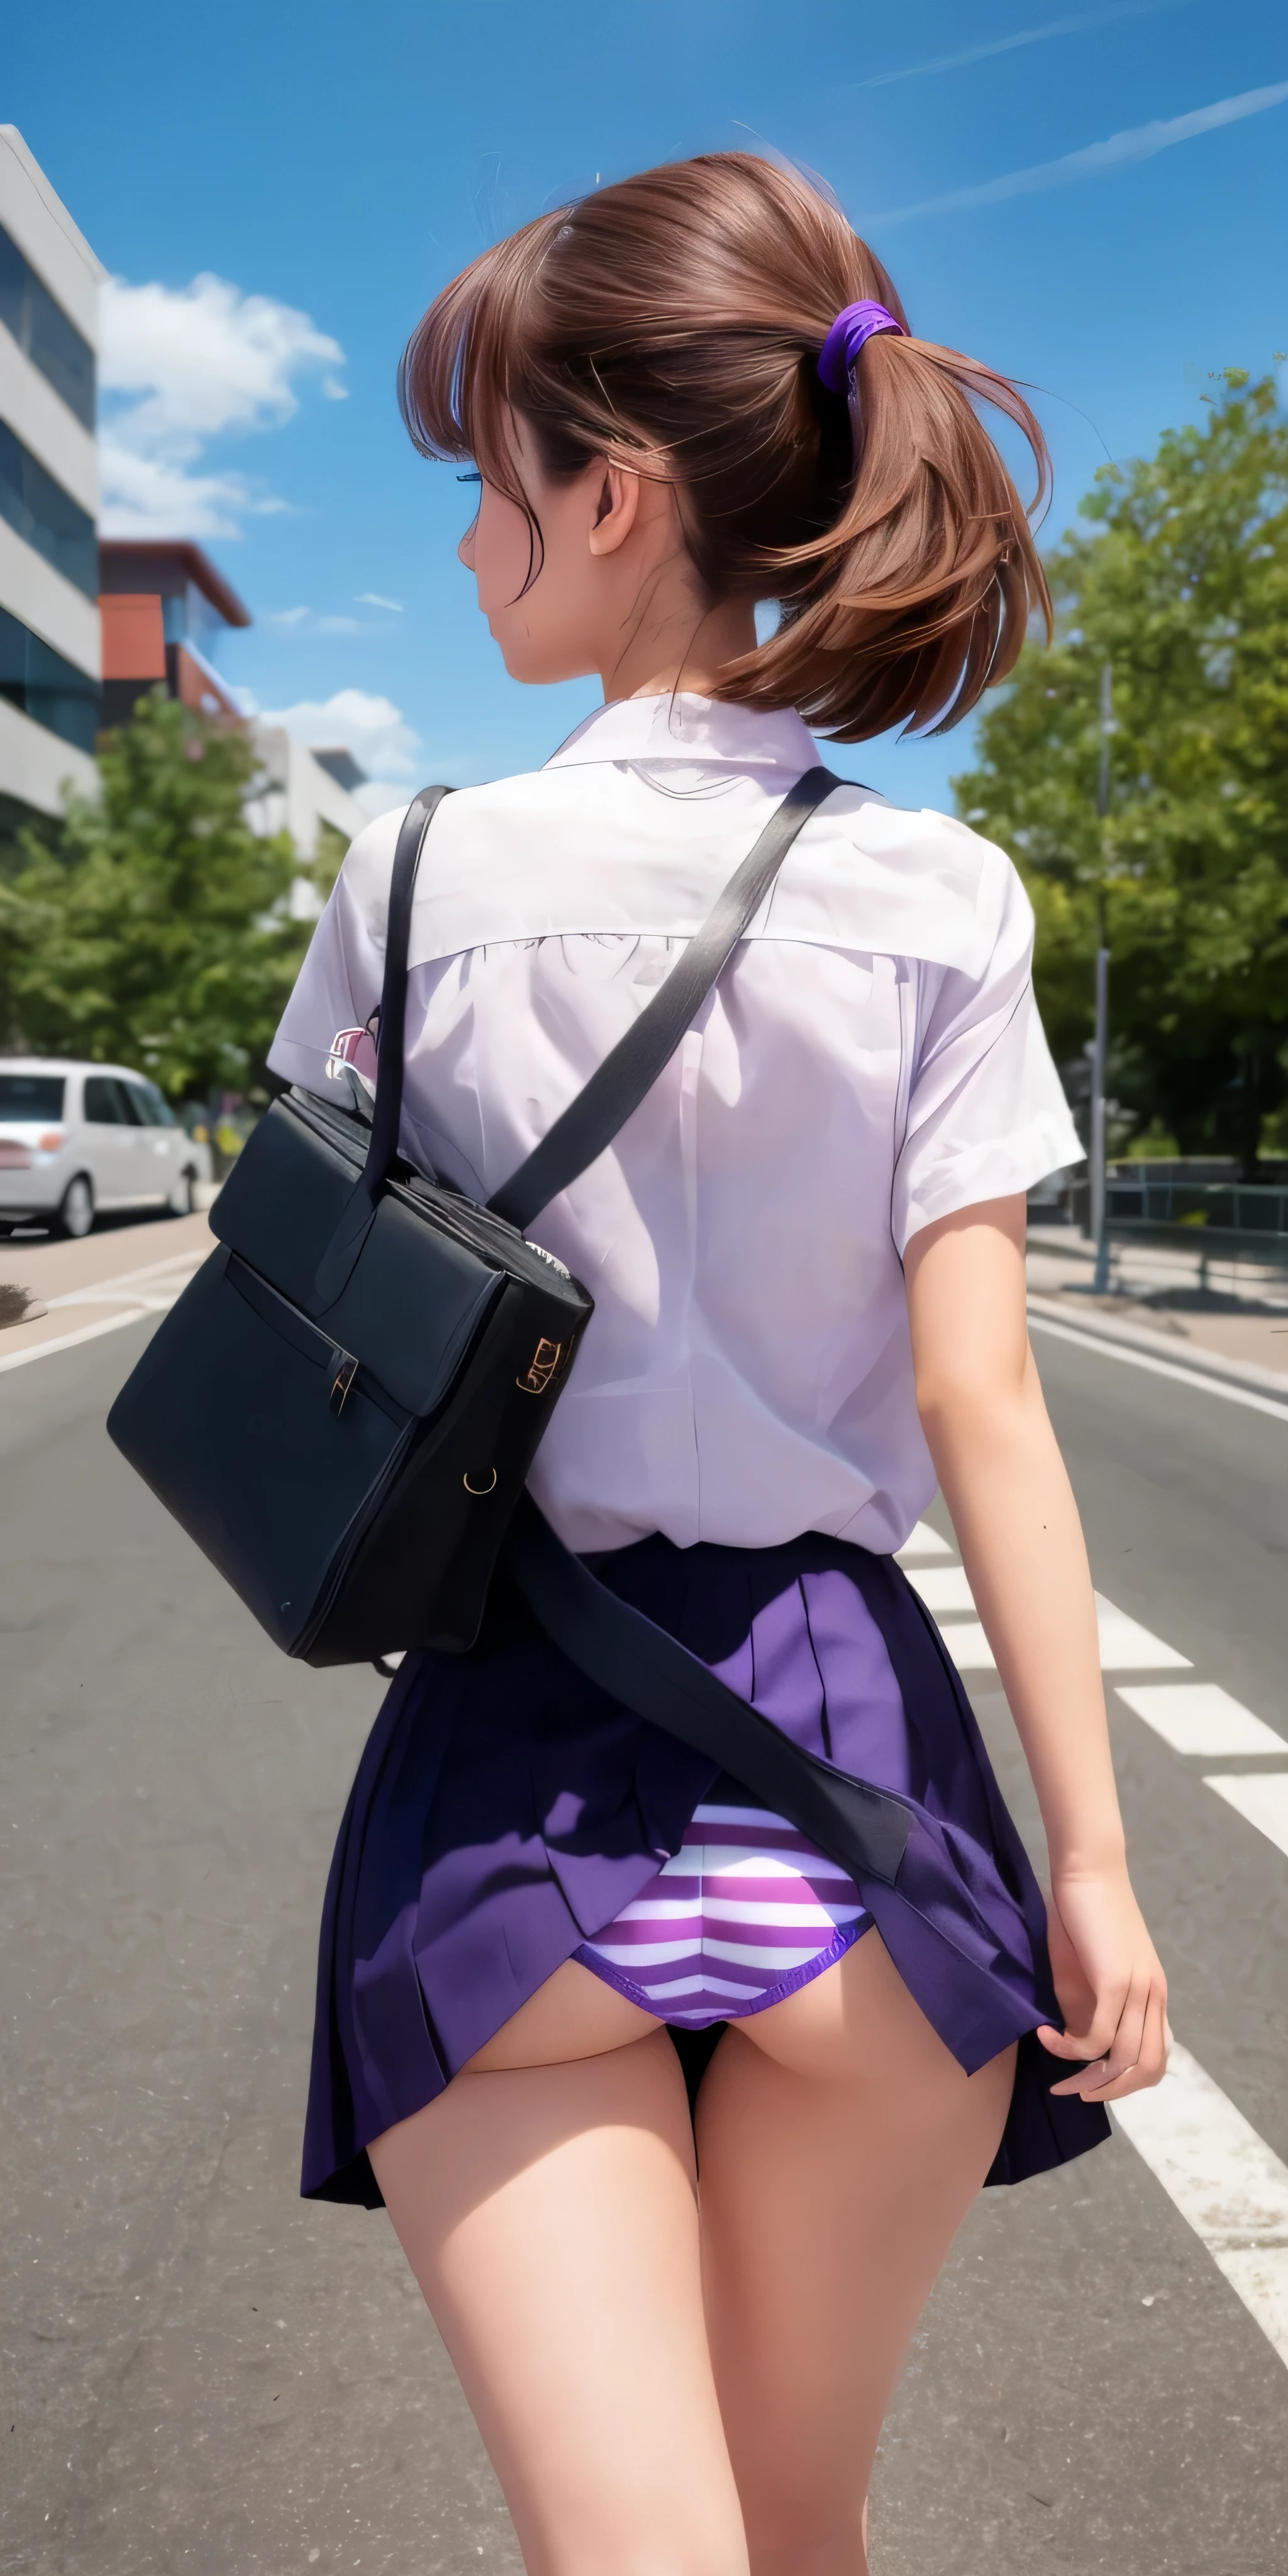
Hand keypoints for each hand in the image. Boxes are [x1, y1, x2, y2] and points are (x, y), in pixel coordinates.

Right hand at [1036, 1863, 1168, 2101]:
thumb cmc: (1083, 1914)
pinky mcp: (1116, 1983)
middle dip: (1109, 2090)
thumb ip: (1090, 2008)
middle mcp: (1154, 1997)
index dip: (1125, 2081)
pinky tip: (1046, 2036)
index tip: (1089, 2083)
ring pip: (1124, 2060)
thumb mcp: (1087, 1970)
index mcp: (1153, 1995)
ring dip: (1087, 2077)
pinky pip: (1097, 2038)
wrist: (1086, 1872)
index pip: (1156, 2057)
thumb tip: (1081, 2046)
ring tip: (1056, 2072)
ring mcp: (1139, 1991)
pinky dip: (1069, 2048)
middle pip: (1147, 2069)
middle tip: (1072, 2091)